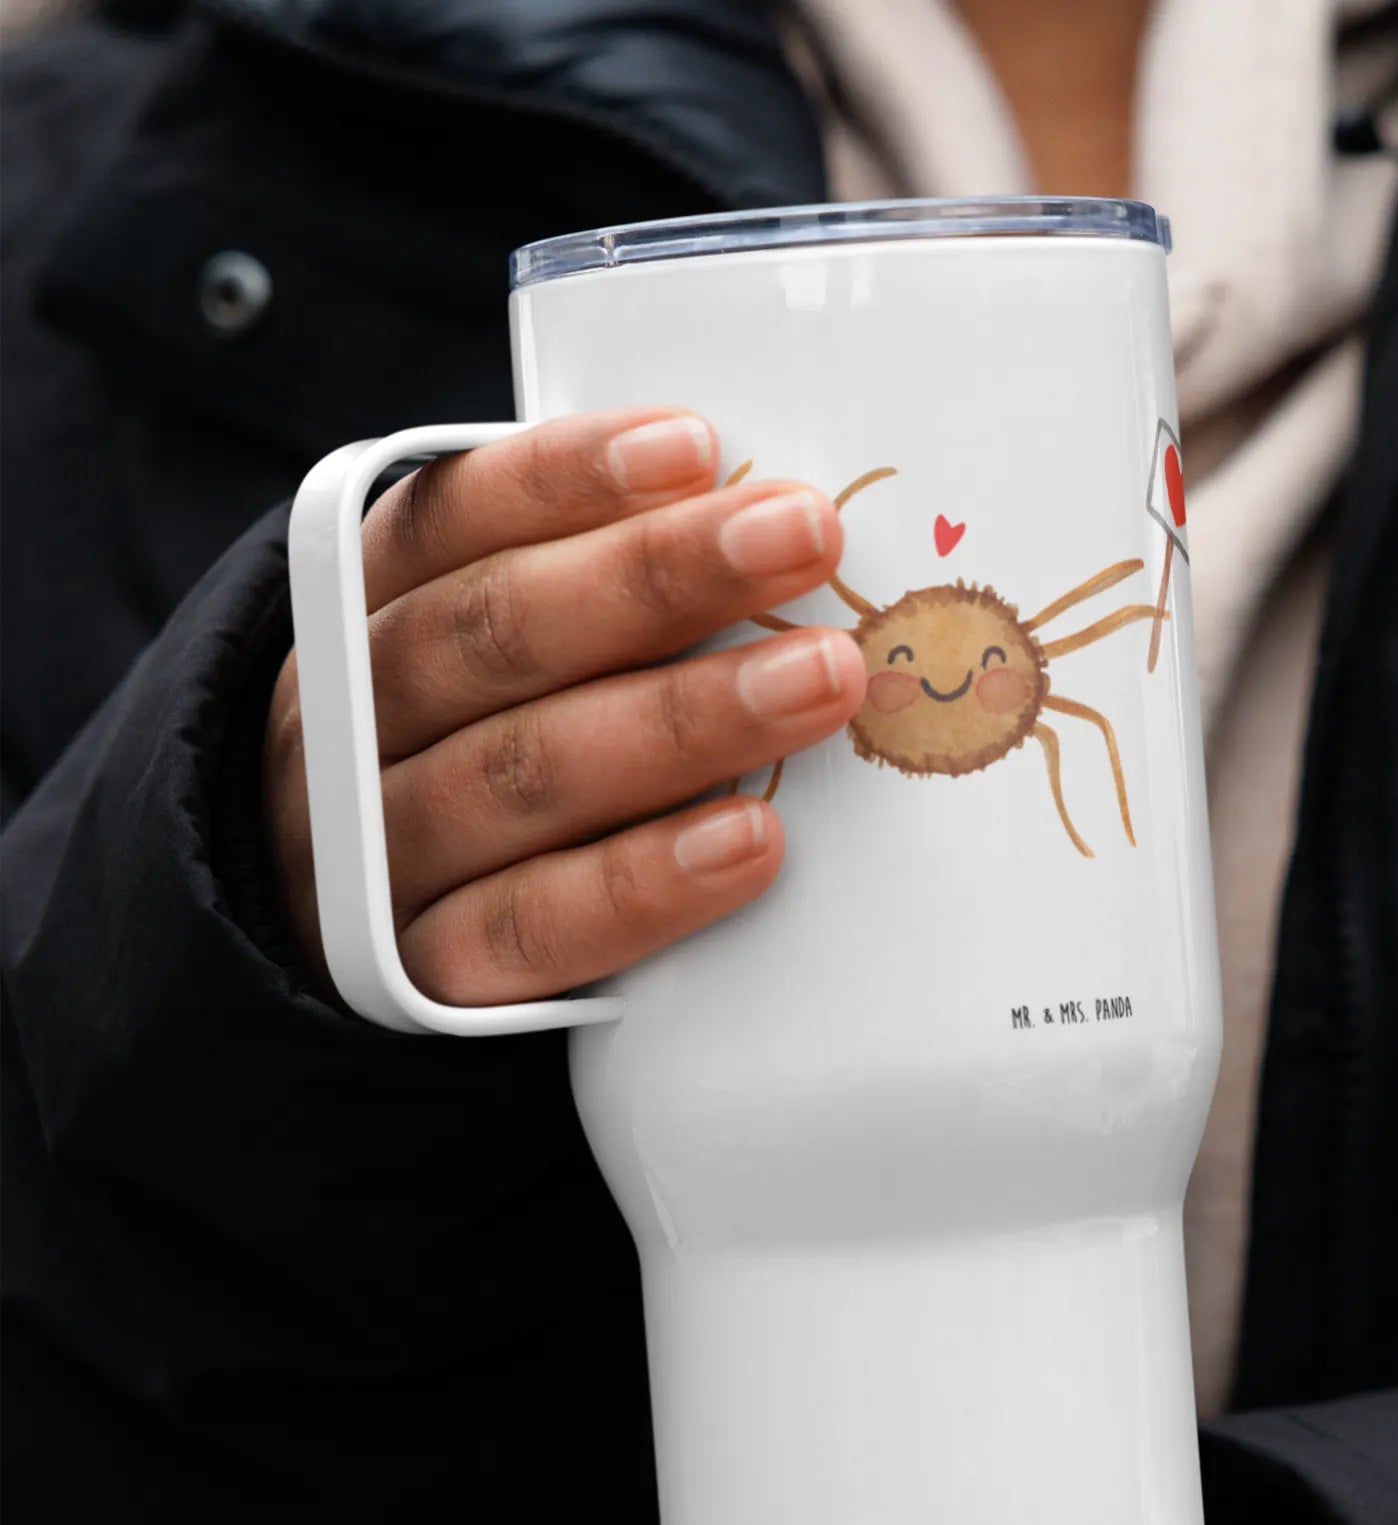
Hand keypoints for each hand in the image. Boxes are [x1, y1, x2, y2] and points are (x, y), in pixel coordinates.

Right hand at [264, 409, 865, 998]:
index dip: (567, 480)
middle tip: (804, 538)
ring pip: (521, 773)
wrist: (346, 933)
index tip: (697, 446)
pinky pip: (532, 927)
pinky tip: (752, 840)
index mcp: (363, 607)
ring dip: (681, 722)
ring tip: (821, 680)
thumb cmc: (466, 750)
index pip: (450, 519)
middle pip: (495, 633)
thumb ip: (592, 586)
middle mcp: (348, 720)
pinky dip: (642, 882)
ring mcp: (377, 852)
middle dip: (656, 579)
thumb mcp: (487, 647)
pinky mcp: (426, 974)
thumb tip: (770, 516)